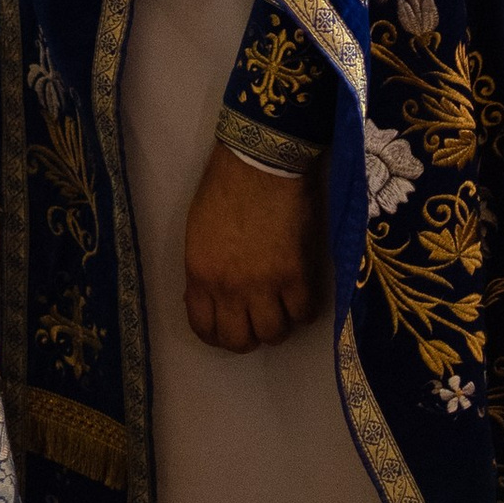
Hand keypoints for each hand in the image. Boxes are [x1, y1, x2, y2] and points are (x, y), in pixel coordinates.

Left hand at [183, 140, 328, 352]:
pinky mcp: (296, 275)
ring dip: (278, 325)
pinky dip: (304, 311)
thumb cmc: (225, 186)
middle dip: (248, 337)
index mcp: (200, 275)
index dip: (217, 335)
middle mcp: (229, 288)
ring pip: (273, 334)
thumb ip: (205, 269)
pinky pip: (304, 314)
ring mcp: (264, 285)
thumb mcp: (199, 233)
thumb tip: (214, 293)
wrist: (260, 162)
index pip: (204, 328)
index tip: (227, 326)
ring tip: (282, 309)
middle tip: (257, 321)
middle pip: (239, 340)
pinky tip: (302, 296)